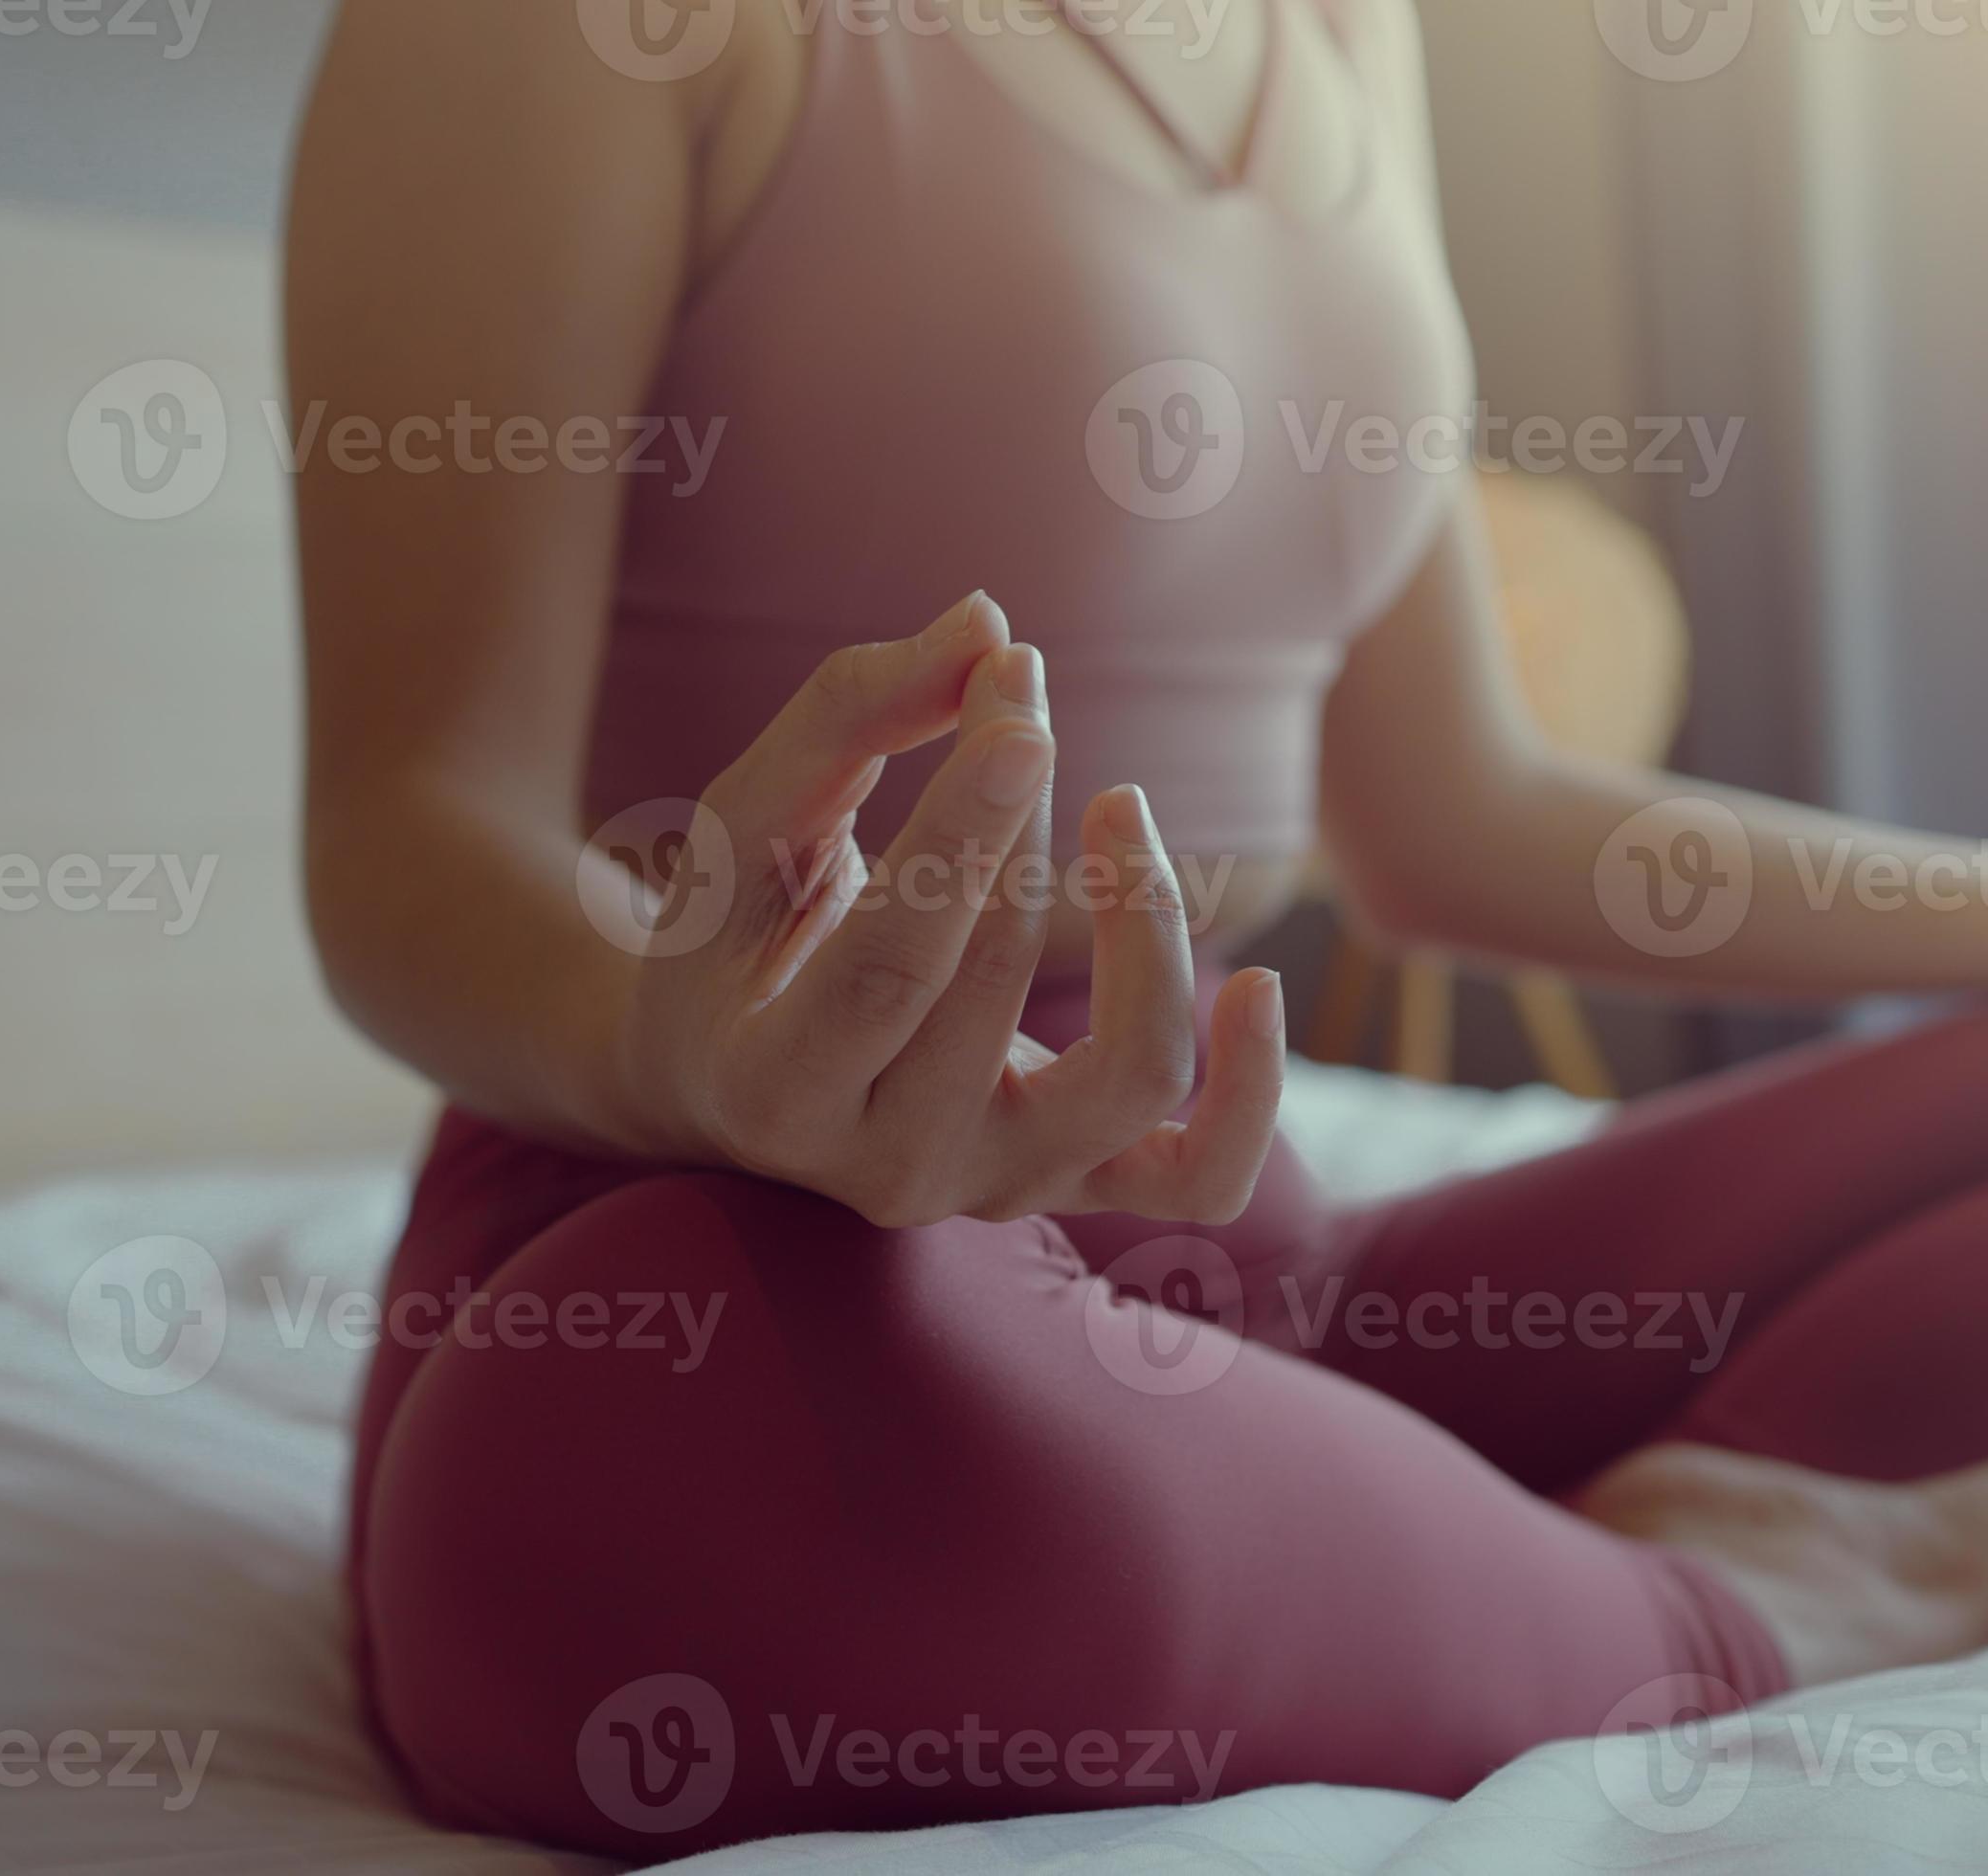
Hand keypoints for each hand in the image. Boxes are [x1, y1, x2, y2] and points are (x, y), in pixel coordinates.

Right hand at [608, 591, 1284, 1226]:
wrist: (732, 1079)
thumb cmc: (736, 932)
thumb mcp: (748, 820)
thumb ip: (849, 716)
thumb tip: (987, 622)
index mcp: (777, 1089)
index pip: (894, 966)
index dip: (966, 829)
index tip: (1015, 701)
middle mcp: (889, 1167)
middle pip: (998, 988)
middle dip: (1023, 820)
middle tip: (1020, 699)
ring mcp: (995, 1186)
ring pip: (1129, 1079)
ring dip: (1150, 927)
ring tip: (1116, 807)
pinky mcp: (1077, 1186)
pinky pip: (1206, 1180)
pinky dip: (1254, 1094)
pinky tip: (1255, 984)